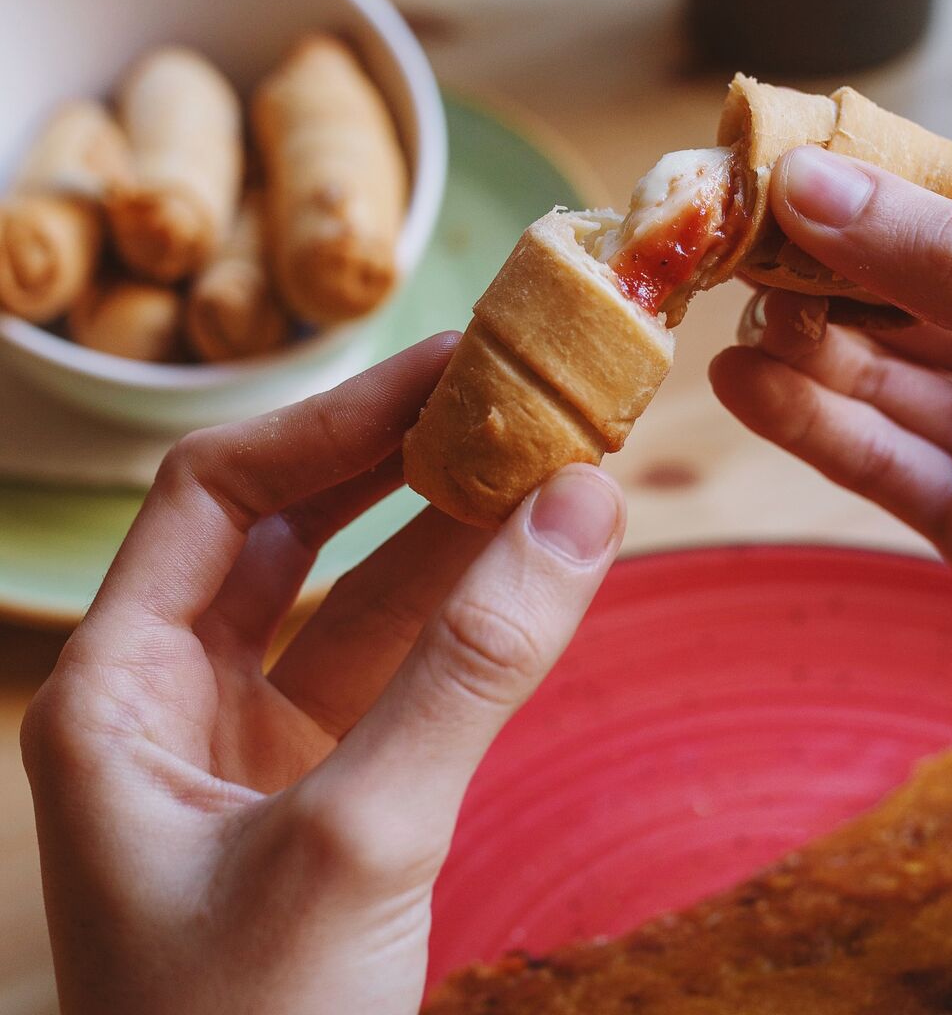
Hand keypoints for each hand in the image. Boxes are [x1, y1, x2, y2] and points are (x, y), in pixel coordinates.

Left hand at [21, 336, 624, 1014]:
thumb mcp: (359, 839)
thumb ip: (474, 668)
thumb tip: (582, 508)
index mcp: (113, 693)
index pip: (219, 494)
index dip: (336, 419)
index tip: (452, 369)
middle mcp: (172, 702)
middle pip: (289, 529)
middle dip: (397, 458)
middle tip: (506, 392)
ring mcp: (254, 748)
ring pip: (358, 600)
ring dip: (449, 533)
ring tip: (546, 461)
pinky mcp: (328, 793)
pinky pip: (401, 673)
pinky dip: (468, 618)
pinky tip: (535, 567)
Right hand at [711, 147, 951, 866]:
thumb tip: (818, 185)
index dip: (874, 193)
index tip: (771, 170)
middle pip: (920, 301)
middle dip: (827, 276)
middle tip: (723, 250)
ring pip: (894, 386)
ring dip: (807, 355)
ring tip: (723, 324)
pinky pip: (890, 466)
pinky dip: (817, 430)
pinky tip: (747, 391)